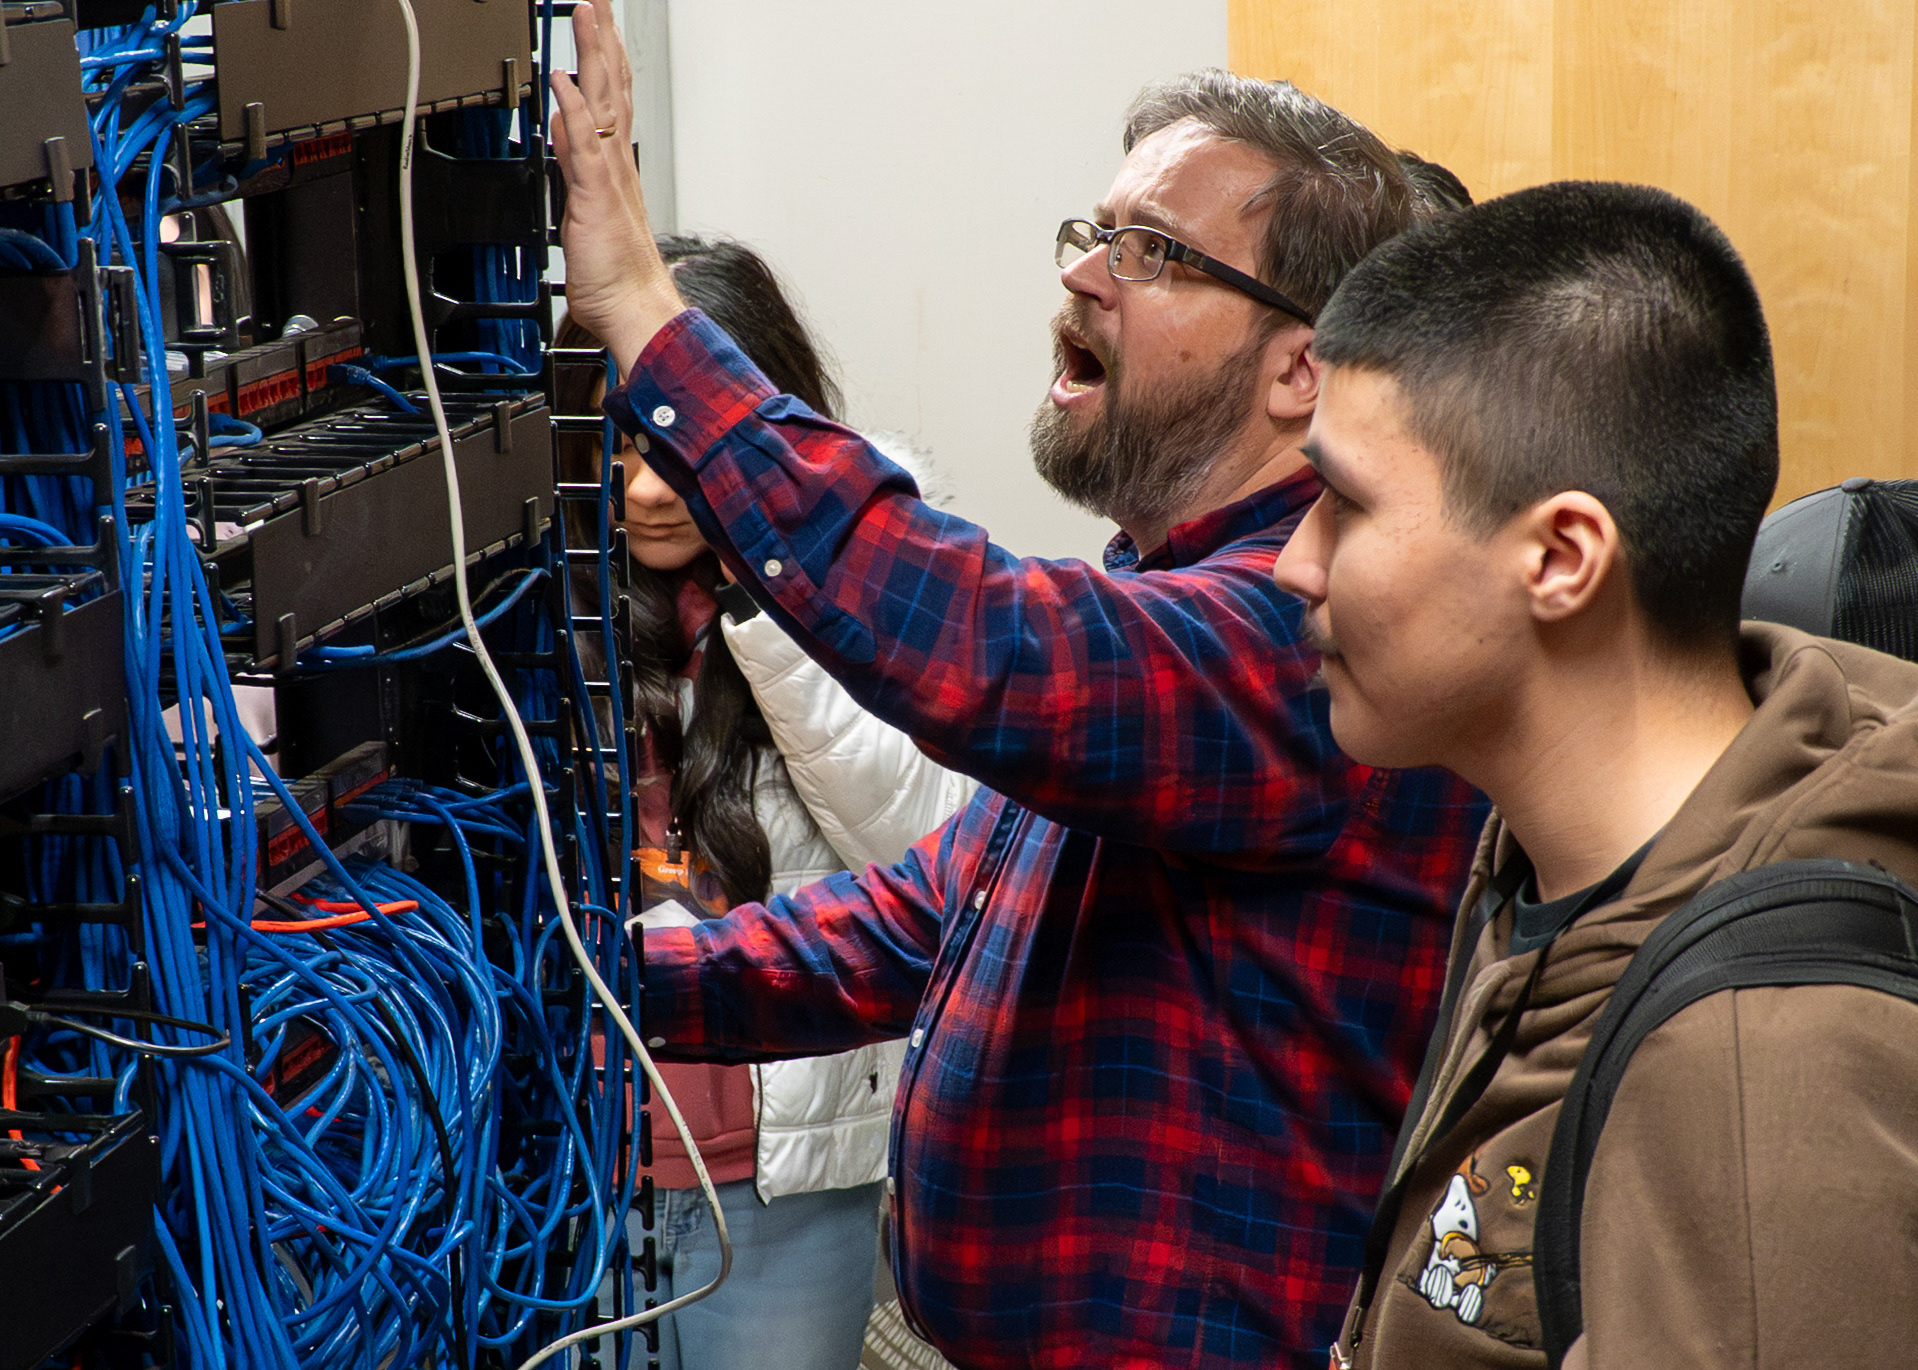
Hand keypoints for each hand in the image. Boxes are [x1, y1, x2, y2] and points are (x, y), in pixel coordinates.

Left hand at [549, 0, 683, 376]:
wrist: (635, 310)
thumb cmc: (618, 277)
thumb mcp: (588, 212)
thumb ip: (576, 164)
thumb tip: (563, 126)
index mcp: (616, 168)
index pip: (611, 99)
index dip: (605, 58)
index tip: (600, 22)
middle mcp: (617, 164)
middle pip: (611, 89)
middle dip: (603, 40)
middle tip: (597, 1)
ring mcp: (608, 177)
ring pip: (602, 105)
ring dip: (593, 58)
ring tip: (587, 15)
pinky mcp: (596, 196)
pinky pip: (583, 146)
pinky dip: (574, 112)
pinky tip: (564, 82)